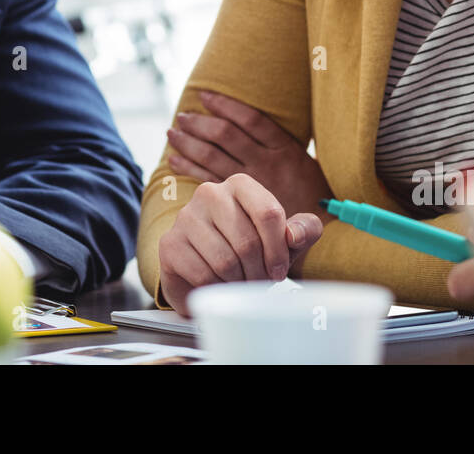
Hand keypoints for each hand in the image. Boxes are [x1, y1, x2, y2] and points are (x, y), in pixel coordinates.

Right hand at [158, 173, 323, 315]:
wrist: (206, 272)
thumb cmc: (249, 252)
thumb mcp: (285, 240)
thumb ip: (304, 231)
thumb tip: (294, 235)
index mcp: (239, 185)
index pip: (268, 213)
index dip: (278, 249)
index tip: (279, 269)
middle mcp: (209, 193)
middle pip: (247, 241)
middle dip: (259, 271)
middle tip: (258, 280)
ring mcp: (185, 217)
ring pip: (225, 261)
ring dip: (239, 282)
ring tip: (240, 281)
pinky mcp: (170, 244)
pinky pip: (204, 275)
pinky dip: (217, 288)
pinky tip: (218, 284)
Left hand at [167, 90, 333, 222]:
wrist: (321, 234)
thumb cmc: (314, 197)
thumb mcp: (306, 164)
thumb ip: (281, 145)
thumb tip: (253, 122)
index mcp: (285, 150)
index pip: (251, 119)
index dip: (226, 105)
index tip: (205, 96)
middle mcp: (267, 163)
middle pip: (226, 135)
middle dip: (201, 123)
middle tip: (182, 116)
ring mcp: (252, 184)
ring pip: (213, 155)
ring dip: (189, 142)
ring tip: (173, 133)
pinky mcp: (240, 203)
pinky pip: (208, 180)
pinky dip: (188, 168)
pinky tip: (174, 160)